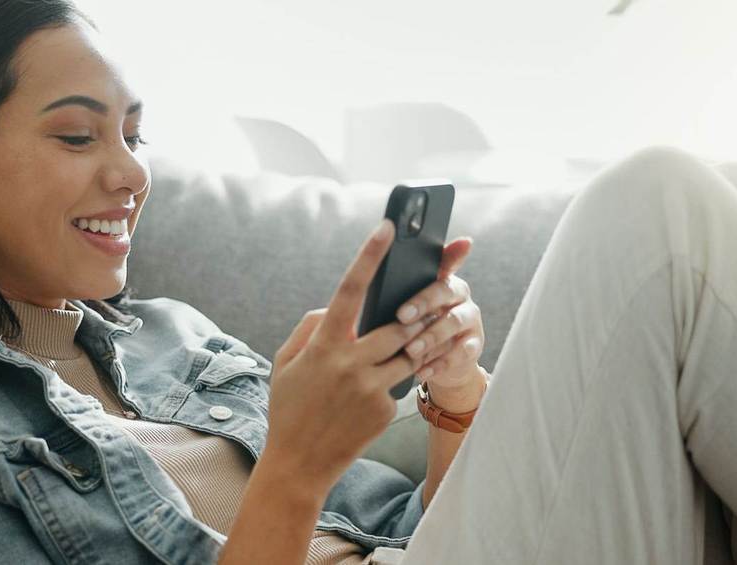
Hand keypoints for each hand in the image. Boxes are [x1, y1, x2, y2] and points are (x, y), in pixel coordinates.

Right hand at [264, 219, 427, 492]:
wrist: (299, 462)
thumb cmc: (289, 406)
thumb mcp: (286, 361)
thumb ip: (311, 327)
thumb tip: (337, 308)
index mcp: (323, 344)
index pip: (350, 289)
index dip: (369, 256)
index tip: (388, 228)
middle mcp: (349, 362)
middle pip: (400, 323)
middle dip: (423, 305)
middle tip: (445, 286)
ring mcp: (369, 387)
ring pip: (413, 352)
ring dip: (430, 337)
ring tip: (450, 323)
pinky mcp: (383, 409)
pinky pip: (404, 382)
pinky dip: (411, 373)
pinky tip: (420, 368)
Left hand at [395, 237, 485, 401]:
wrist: (436, 362)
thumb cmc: (409, 328)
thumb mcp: (398, 310)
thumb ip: (388, 297)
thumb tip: (355, 292)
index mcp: (439, 277)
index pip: (438, 263)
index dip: (430, 264)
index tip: (412, 279)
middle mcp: (458, 295)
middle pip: (445, 290)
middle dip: (422, 303)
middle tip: (401, 317)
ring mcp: (469, 319)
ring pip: (454, 321)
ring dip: (431, 336)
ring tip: (410, 350)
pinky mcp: (474, 344)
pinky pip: (462, 351)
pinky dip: (440, 362)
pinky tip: (422, 370)